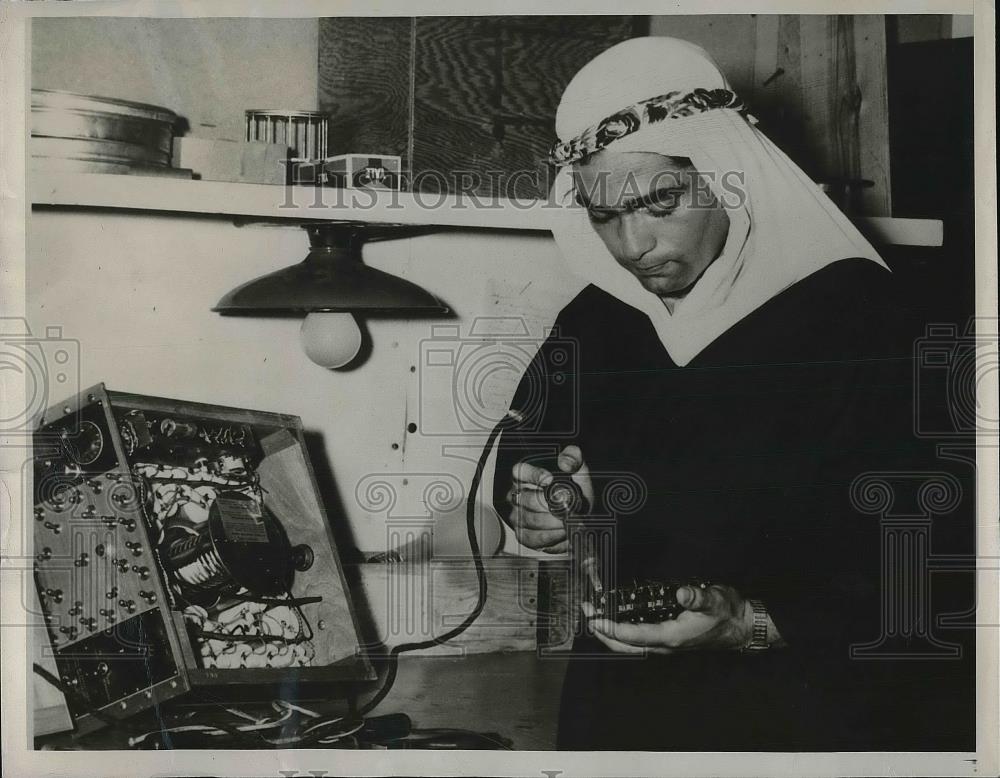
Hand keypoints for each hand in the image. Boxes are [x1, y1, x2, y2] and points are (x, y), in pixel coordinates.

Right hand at [503, 445, 593, 552]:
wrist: (577, 514)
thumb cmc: (572, 491)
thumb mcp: (577, 470)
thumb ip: (573, 459)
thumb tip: (565, 462)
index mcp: (525, 475)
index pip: (520, 471)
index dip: (534, 475)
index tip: (550, 479)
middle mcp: (517, 495)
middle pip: (527, 500)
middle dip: (550, 505)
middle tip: (566, 507)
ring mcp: (517, 515)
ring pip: (530, 520)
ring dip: (553, 522)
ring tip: (568, 520)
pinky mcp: (523, 535)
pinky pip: (532, 538)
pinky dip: (550, 537)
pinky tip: (562, 532)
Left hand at [582, 584, 752, 653]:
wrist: (740, 627)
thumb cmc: (727, 613)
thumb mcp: (713, 600)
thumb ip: (697, 597)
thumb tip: (682, 593)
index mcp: (672, 637)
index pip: (635, 636)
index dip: (612, 628)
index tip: (595, 620)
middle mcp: (665, 644)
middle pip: (626, 645)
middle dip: (604, 632)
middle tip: (587, 616)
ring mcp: (665, 643)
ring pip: (630, 645)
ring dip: (610, 633)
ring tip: (595, 617)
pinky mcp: (667, 639)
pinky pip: (638, 640)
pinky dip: (622, 631)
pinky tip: (616, 619)